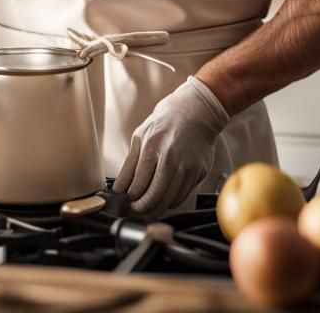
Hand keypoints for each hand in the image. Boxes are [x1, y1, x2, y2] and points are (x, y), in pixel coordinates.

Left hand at [113, 76, 228, 215]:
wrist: (198, 109)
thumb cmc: (167, 120)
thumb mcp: (140, 135)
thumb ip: (130, 165)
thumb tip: (120, 189)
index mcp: (152, 147)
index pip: (137, 186)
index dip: (129, 200)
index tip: (125, 203)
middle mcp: (171, 158)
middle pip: (153, 198)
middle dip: (141, 209)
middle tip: (135, 209)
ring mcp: (187, 167)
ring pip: (168, 202)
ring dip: (156, 208)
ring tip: (148, 204)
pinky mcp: (199, 173)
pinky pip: (182, 197)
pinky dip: (171, 200)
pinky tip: (165, 193)